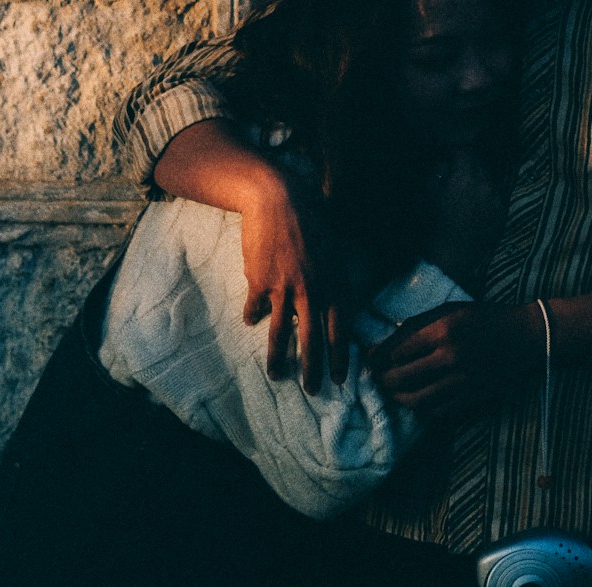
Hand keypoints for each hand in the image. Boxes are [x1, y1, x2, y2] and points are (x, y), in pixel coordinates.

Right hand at [239, 181, 346, 392]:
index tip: (340, 378)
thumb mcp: (335, 250)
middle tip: (312, 390)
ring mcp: (283, 289)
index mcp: (334, 285)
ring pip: (280, 333)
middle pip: (312, 341)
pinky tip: (251, 322)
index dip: (340, 357)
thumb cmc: (311, 221)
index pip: (340, 331)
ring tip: (277, 374)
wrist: (277, 200)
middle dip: (312, 370)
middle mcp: (311, 292)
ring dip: (278, 357)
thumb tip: (338, 305)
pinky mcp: (258, 283)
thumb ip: (337, 280)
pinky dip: (253, 317)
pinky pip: (255, 309)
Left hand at [368, 302, 544, 421]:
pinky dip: (420, 408)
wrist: (525, 337)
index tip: (370, 359)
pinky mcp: (472, 397)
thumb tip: (383, 344)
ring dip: (397, 398)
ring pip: (416, 400)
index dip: (378, 358)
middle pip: (401, 377)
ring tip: (391, 392)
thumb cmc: (484, 318)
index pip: (396, 351)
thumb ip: (416, 325)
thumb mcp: (449, 310)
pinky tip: (414, 400)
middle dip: (382, 380)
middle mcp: (451, 357)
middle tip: (376, 377)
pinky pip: (437, 411)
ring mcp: (462, 381)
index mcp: (443, 330)